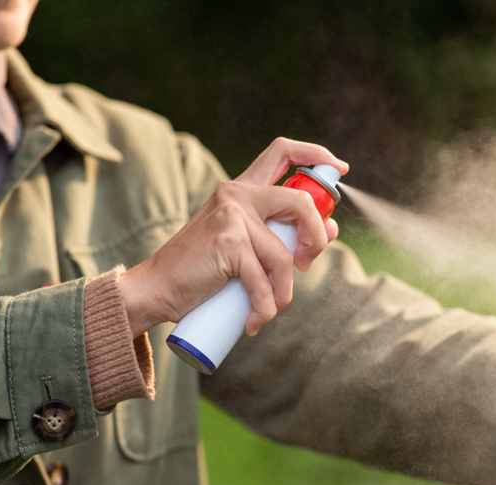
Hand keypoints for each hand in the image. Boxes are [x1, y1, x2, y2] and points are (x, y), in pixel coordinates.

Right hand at [118, 138, 347, 337]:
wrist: (157, 288)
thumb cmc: (201, 271)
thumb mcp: (244, 245)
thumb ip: (279, 234)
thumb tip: (329, 229)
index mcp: (241, 190)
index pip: (283, 152)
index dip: (316, 156)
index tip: (339, 169)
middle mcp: (237, 194)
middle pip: (300, 202)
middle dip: (315, 237)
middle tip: (307, 263)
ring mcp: (232, 216)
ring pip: (284, 255)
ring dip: (284, 291)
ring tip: (269, 307)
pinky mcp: (229, 243)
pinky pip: (265, 281)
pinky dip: (265, 307)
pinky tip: (255, 321)